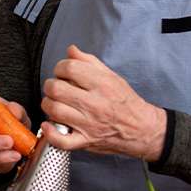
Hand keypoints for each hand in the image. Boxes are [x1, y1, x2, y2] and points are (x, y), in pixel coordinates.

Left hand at [40, 45, 165, 161]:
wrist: (142, 129)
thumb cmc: (126, 102)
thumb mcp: (112, 77)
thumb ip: (89, 62)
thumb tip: (71, 50)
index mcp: (102, 84)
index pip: (70, 68)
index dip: (60, 67)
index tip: (62, 71)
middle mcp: (95, 104)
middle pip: (57, 88)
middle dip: (50, 85)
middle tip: (56, 87)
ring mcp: (89, 124)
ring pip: (54, 110)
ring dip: (48, 104)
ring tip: (54, 103)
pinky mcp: (85, 141)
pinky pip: (61, 141)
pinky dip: (50, 133)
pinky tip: (48, 125)